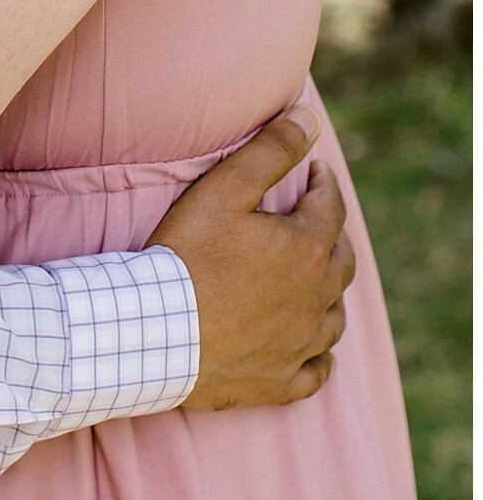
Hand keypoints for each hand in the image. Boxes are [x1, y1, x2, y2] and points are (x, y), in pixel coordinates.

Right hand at [150, 103, 354, 409]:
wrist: (158, 332)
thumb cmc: (187, 255)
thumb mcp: (224, 189)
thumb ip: (271, 150)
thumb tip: (309, 118)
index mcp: (308, 251)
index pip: (330, 207)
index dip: (324, 184)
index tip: (316, 172)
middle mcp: (317, 300)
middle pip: (341, 261)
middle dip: (331, 234)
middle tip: (316, 219)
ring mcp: (301, 345)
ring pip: (334, 315)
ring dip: (330, 292)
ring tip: (315, 278)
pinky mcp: (281, 381)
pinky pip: (318, 369)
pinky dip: (321, 355)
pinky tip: (315, 348)